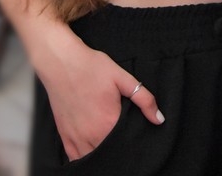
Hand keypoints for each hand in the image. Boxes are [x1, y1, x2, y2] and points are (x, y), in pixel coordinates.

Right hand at [37, 37, 164, 160]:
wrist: (62, 63)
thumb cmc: (92, 68)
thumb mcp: (122, 78)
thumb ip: (144, 99)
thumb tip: (159, 119)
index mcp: (108, 123)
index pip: (126, 144)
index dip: (133, 141)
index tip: (134, 134)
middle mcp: (91, 136)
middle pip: (110, 154)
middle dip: (119, 148)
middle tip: (122, 135)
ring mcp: (76, 139)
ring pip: (94, 158)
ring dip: (103, 153)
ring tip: (109, 140)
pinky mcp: (65, 137)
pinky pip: (76, 158)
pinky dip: (86, 156)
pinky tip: (93, 147)